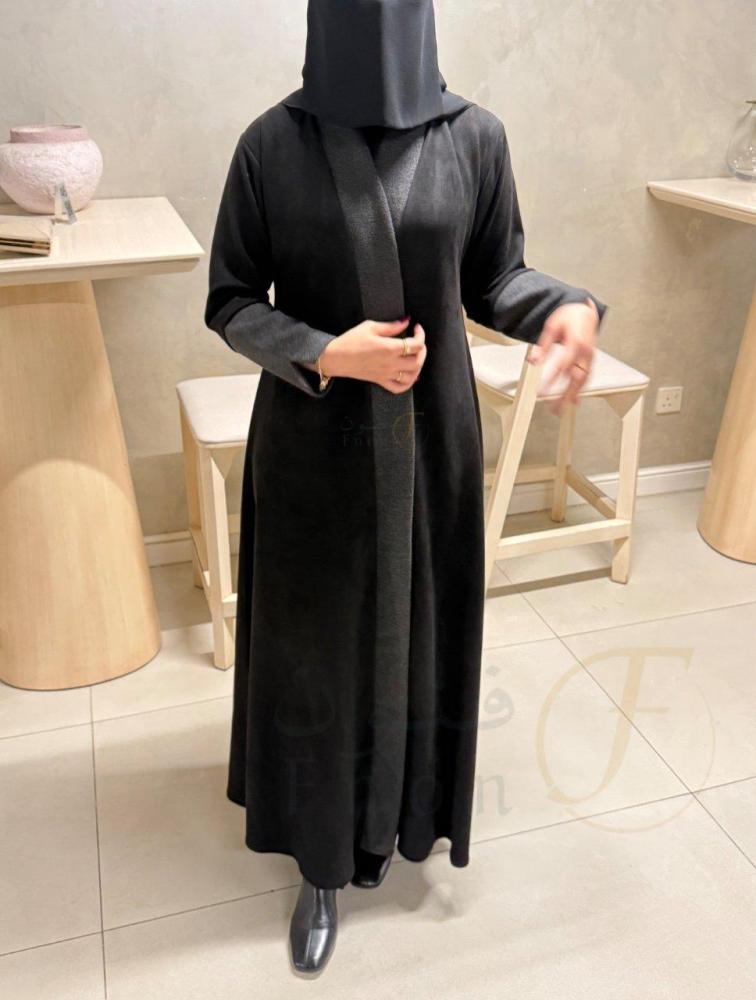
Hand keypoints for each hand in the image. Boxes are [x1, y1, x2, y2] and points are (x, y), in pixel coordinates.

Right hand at [316, 317, 426, 393]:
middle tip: (418, 342)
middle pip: (418, 361)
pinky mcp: (380, 381)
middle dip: (422, 350)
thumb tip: (406, 322)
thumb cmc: (350, 341)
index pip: (416, 344)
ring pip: (412, 376)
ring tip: (415, 357)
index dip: (420, 334)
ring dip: (418, 366)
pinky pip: (399, 388)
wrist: (335, 358)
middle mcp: (390, 363)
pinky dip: (408, 383)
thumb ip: (391, 326)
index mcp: (389, 348)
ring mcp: (386, 374)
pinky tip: (409, 375)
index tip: (416, 328)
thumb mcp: (370, 326)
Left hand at [528, 298, 598, 414]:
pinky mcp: (591, 361)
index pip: (562, 366)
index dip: (552, 380)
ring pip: (583, 380)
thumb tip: (534, 361)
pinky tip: (574, 401)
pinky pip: (587, 378)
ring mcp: (590, 357)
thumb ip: (543, 345)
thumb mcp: (552, 326)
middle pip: (576, 378)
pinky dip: (580, 390)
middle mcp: (585, 352)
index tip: (543, 392)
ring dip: (572, 396)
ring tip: (561, 409)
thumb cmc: (568, 317)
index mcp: (576, 342)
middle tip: (554, 408)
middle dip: (565, 395)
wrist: (584, 312)